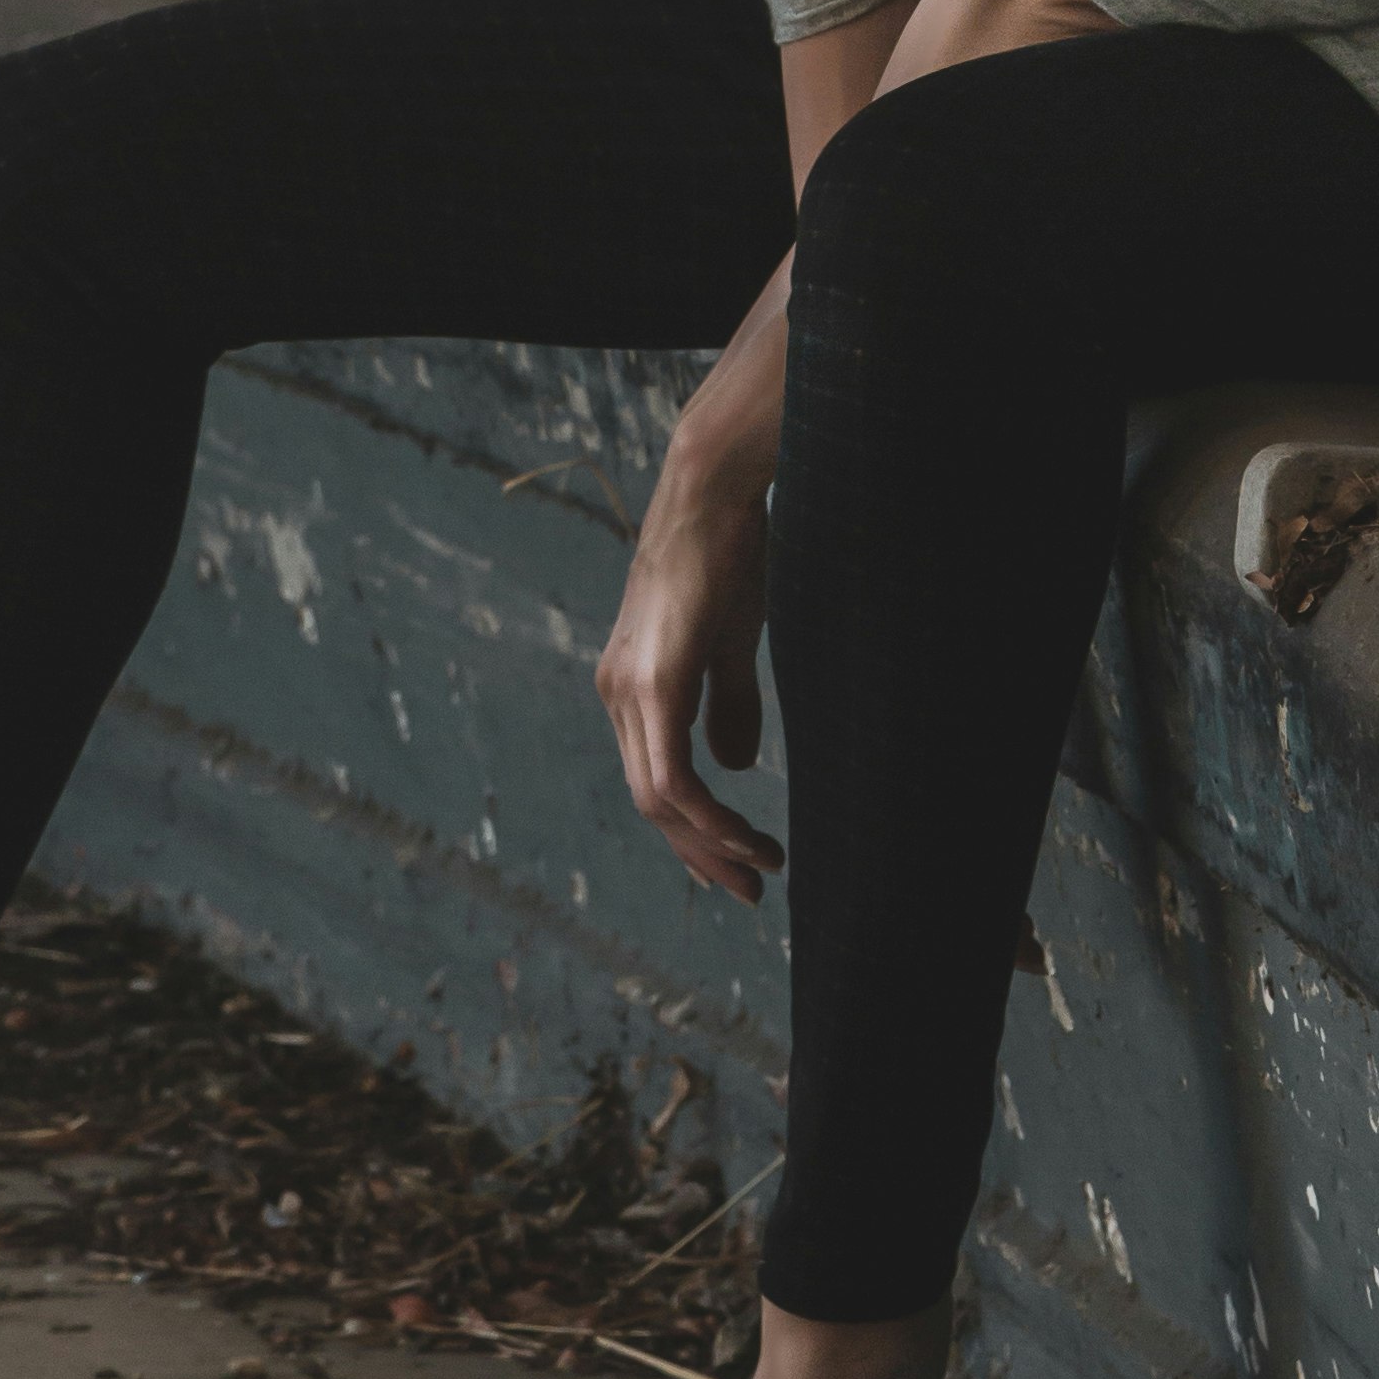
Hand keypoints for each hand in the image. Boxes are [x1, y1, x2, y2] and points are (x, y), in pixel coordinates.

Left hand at [597, 455, 782, 905]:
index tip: (739, 864)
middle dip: (702, 854)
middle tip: (751, 890)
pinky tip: (744, 836)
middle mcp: (616, 692)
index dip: (694, 830)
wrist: (713, 488)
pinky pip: (670, 776)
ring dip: (710, 845)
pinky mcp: (651, 681)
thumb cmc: (728, 550)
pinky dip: (707, 817)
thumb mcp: (732, 638)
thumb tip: (733, 767)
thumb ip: (727, 702)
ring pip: (657, 799)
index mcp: (630, 684)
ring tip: (762, 869)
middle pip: (650, 802)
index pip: (654, 780)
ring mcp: (627, 688)